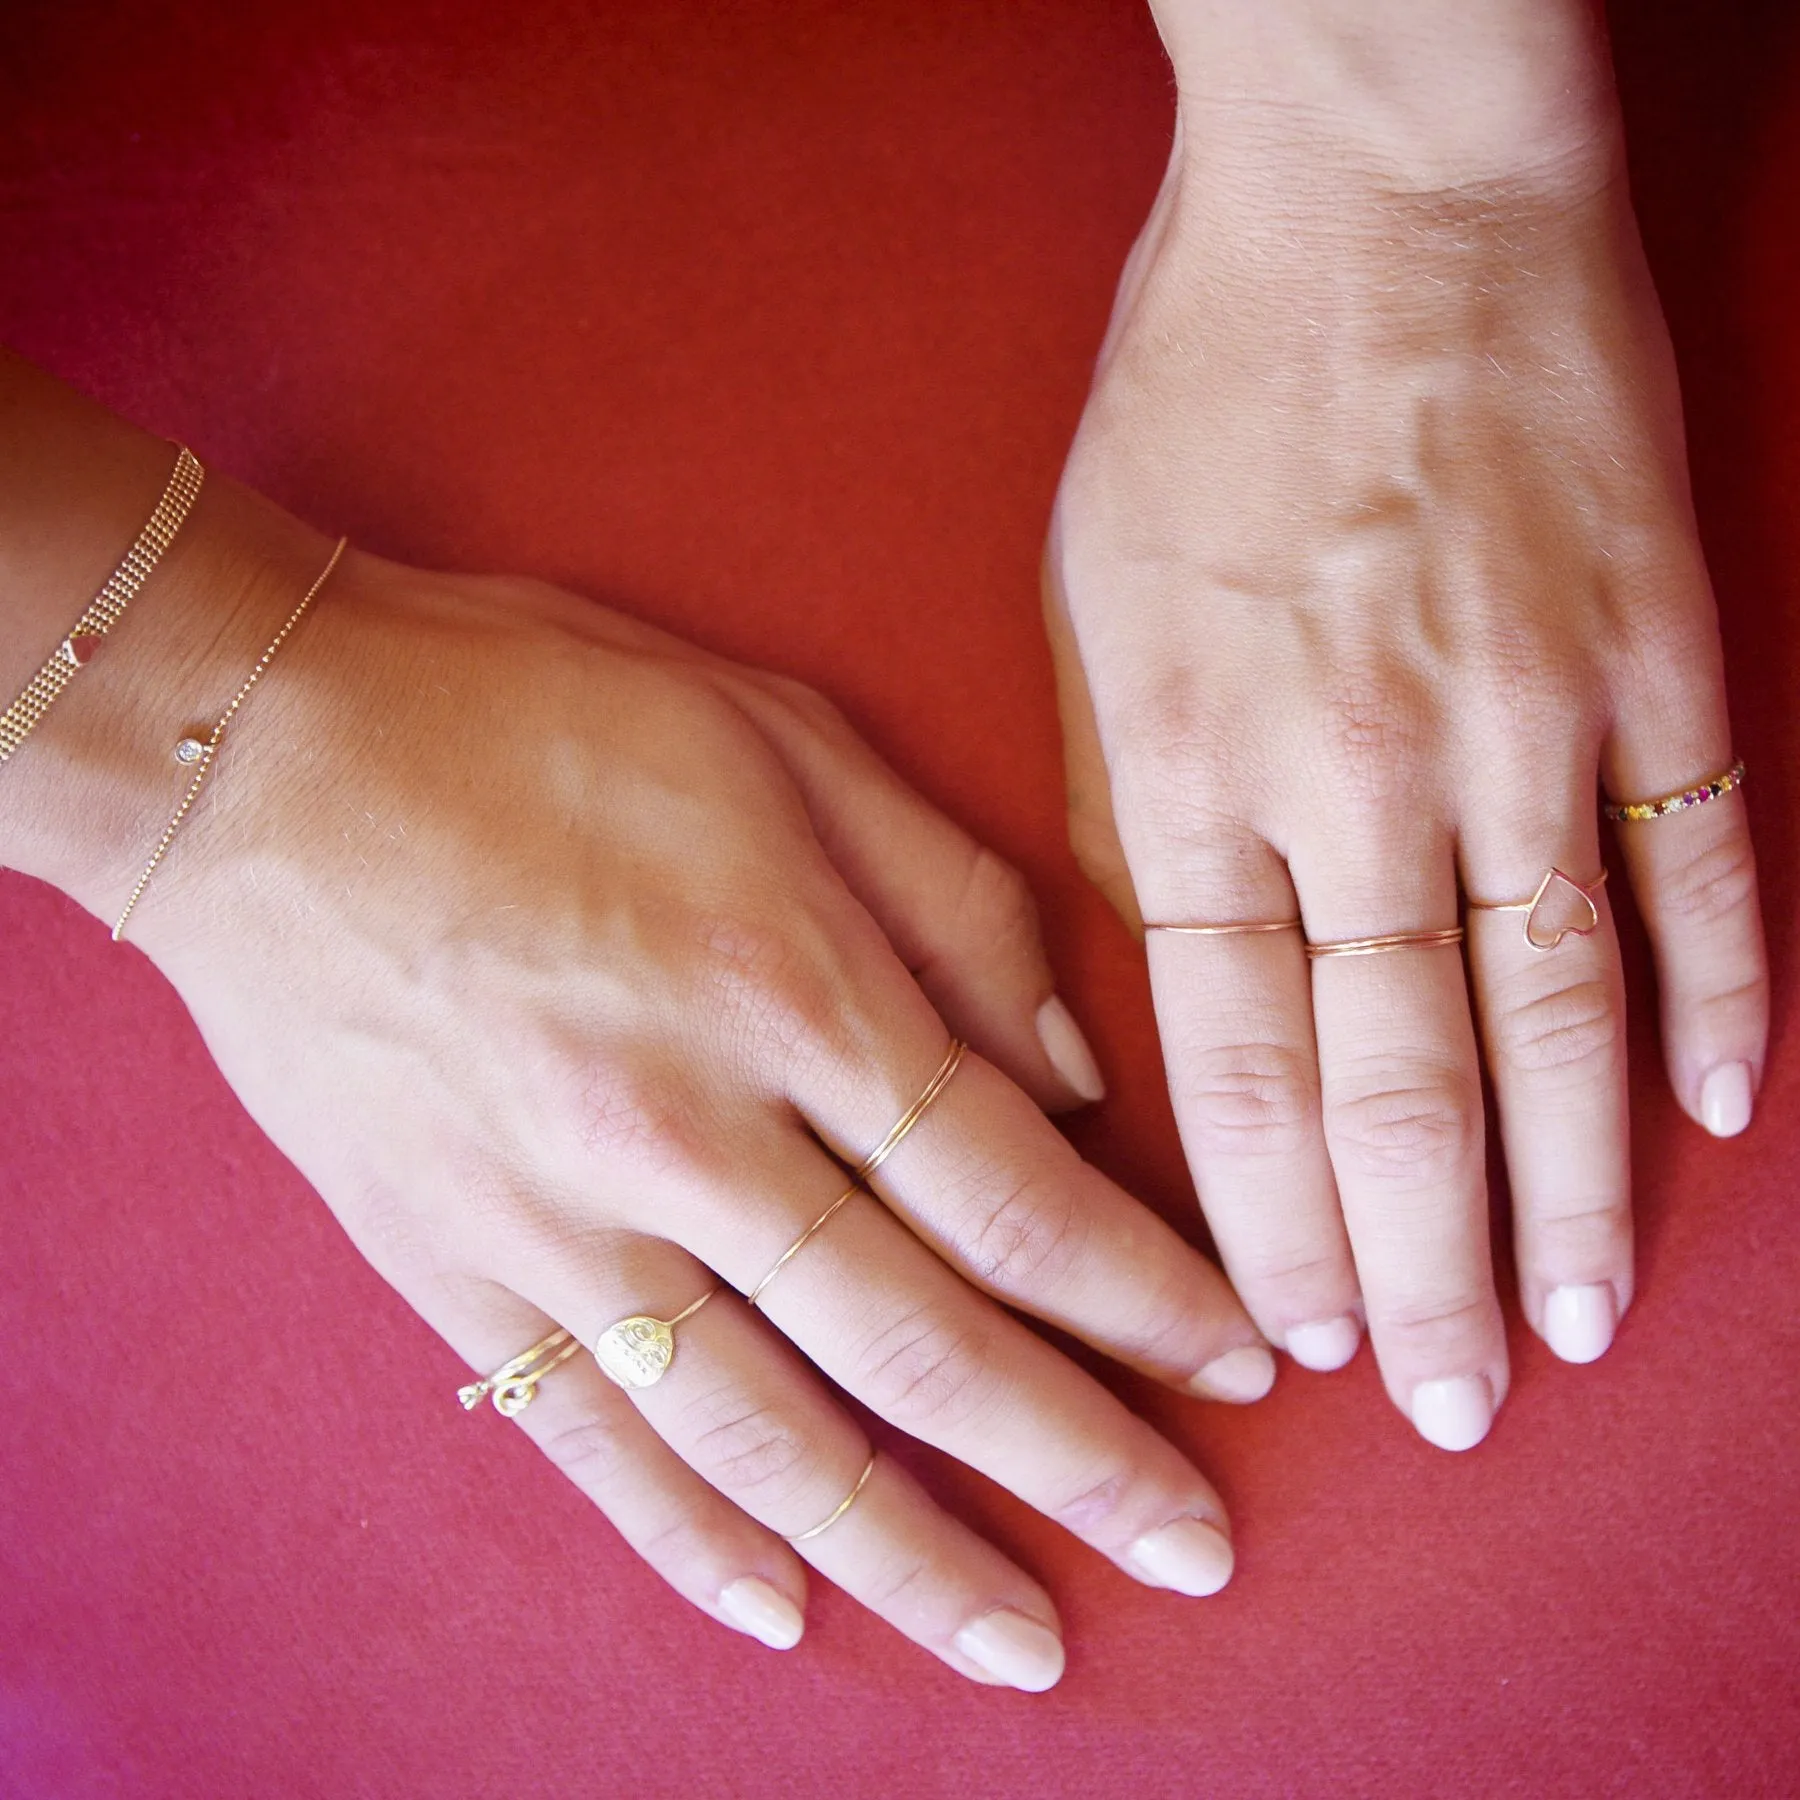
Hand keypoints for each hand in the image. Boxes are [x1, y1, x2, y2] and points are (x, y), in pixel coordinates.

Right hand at [50, 486, 1272, 1687]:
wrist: (262, 751)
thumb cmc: (535, 711)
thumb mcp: (783, 733)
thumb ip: (954, 900)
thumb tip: (1069, 1073)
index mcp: (789, 984)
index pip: (1013, 1194)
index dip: (1144, 1294)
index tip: (1237, 1368)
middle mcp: (687, 1132)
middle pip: (925, 1342)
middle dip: (1080, 1459)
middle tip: (1196, 1551)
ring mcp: (558, 1219)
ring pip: (771, 1434)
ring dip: (912, 1557)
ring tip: (1024, 1646)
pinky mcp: (451, 1263)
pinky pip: (588, 1438)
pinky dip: (691, 1541)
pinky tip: (783, 1614)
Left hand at [1044, 23, 1766, 1449]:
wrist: (1374, 200)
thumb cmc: (1200, 404)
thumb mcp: (1089, 613)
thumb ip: (1134, 816)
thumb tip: (1165, 1001)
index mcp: (1197, 763)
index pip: (1234, 1056)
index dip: (1272, 1217)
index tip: (1301, 1333)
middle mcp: (1360, 771)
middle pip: (1399, 1077)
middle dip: (1423, 1259)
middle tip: (1446, 1400)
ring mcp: (1522, 715)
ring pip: (1555, 1010)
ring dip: (1575, 1184)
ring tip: (1574, 1324)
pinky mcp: (1653, 649)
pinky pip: (1695, 863)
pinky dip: (1713, 999)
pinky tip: (1717, 1119)